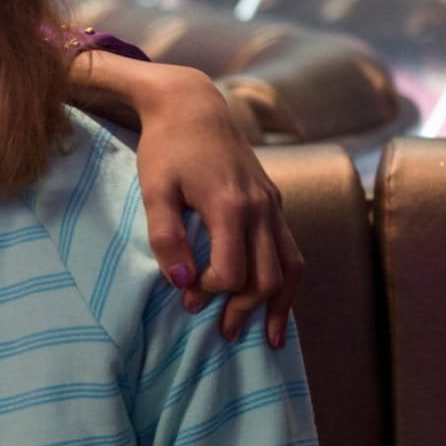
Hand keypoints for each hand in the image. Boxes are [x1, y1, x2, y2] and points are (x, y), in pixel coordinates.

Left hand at [134, 65, 302, 346]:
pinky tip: (280, 303)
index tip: (186, 298)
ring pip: (291, 267)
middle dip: (246, 310)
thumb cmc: (166, 149)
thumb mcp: (154, 190)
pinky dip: (288, 280)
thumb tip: (183, 282)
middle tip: (223, 334)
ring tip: (270, 338)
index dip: (212, 292)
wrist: (193, 107)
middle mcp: (262, 208)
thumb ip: (166, 237)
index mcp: (231, 206)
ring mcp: (274, 205)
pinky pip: (291, 249)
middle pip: (268, 277)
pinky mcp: (275, 202)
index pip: (234, 271)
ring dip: (279, 305)